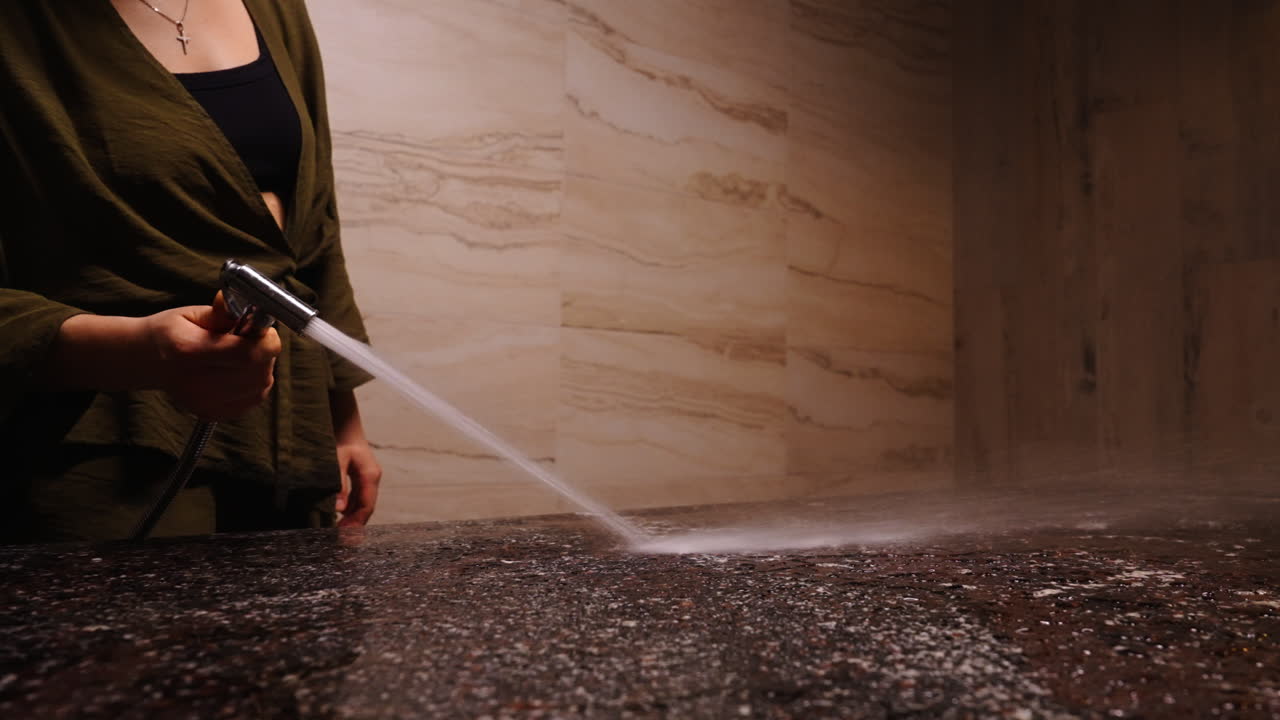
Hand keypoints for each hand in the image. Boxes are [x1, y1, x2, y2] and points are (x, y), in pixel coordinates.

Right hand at [143, 292, 280, 419]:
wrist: (147, 360)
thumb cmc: (170, 333)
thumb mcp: (192, 313)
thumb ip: (224, 312)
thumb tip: (250, 303)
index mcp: (190, 351)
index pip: (249, 355)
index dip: (267, 342)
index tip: (264, 332)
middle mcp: (197, 383)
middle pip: (258, 373)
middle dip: (265, 353)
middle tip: (253, 341)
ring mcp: (205, 402)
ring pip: (260, 387)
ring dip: (262, 368)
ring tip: (245, 355)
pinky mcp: (212, 413)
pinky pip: (254, 399)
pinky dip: (255, 384)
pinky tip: (240, 371)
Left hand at [331, 390, 380, 525]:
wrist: (343, 422)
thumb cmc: (340, 437)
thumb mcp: (337, 459)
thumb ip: (339, 483)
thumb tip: (337, 508)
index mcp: (370, 475)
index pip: (367, 506)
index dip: (357, 524)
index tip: (344, 536)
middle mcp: (371, 479)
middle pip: (366, 509)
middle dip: (355, 526)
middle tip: (341, 542)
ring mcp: (366, 479)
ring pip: (361, 505)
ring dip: (351, 519)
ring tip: (337, 533)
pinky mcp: (359, 478)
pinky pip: (355, 499)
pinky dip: (347, 510)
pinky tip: (336, 517)